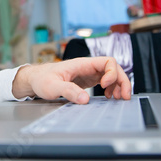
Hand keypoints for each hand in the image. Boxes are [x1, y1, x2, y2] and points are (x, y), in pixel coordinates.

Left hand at [12, 57, 130, 103]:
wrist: (36, 79)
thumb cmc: (42, 79)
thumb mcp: (52, 86)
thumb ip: (67, 91)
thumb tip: (85, 99)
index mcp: (82, 64)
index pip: (107, 61)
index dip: (112, 73)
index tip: (105, 86)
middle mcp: (88, 67)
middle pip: (113, 68)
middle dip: (122, 81)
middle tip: (124, 96)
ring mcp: (89, 73)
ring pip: (112, 75)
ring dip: (119, 85)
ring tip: (118, 98)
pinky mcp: (88, 81)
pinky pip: (106, 82)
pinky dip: (112, 89)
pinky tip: (109, 97)